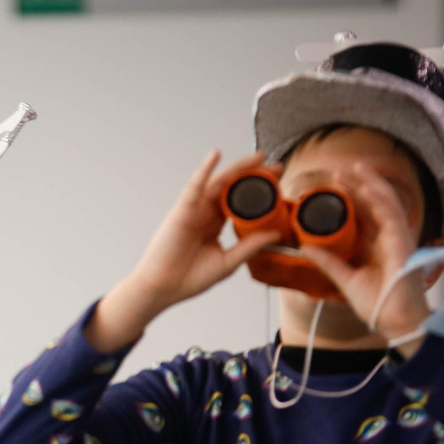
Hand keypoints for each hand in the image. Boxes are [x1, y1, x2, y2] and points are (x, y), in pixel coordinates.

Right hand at [87, 151, 282, 351]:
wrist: (163, 288)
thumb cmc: (189, 278)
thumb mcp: (228, 262)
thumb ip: (250, 247)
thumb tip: (275, 233)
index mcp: (214, 226)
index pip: (240, 203)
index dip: (259, 193)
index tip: (279, 185)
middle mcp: (205, 214)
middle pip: (232, 189)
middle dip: (254, 176)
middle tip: (277, 167)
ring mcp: (193, 210)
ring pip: (218, 183)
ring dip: (237, 168)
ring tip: (258, 157)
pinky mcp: (182, 210)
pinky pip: (195, 186)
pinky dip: (204, 169)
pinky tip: (215, 155)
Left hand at [300, 161, 431, 353]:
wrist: (396, 322)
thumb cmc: (379, 304)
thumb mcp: (345, 279)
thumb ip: (328, 262)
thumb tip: (305, 247)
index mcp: (378, 245)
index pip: (365, 215)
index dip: (352, 198)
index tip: (334, 185)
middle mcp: (389, 238)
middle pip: (375, 204)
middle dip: (358, 185)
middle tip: (339, 171)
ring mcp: (399, 239)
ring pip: (385, 203)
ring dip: (370, 184)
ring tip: (353, 169)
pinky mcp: (403, 243)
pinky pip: (392, 215)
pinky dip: (380, 200)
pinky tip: (367, 187)